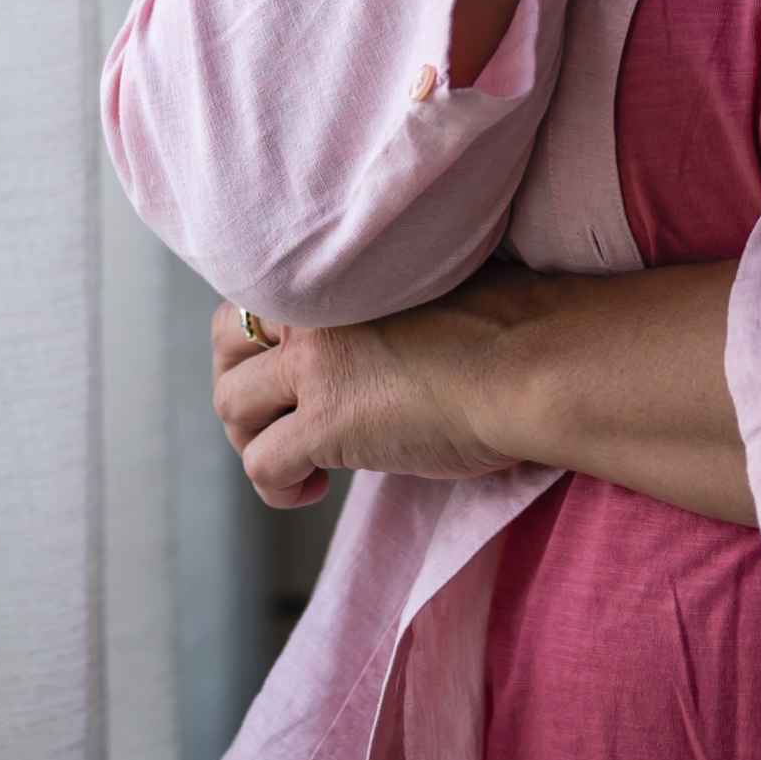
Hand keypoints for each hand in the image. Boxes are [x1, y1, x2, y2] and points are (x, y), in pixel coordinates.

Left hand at [206, 274, 545, 509]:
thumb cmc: (511, 326)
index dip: (265, 339)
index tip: (295, 374)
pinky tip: (313, 489)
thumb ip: (379, 303)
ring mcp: (313, 365)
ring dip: (254, 439)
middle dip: (242, 384)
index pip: (257, 294)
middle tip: (279, 418)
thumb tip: (375, 336)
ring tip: (303, 463)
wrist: (535, 360)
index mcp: (335, 270)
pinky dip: (277, 487)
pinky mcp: (325, 424)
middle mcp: (312, 308)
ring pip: (231, 404)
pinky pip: (261, 463)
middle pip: (225, 341)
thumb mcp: (429, 287)